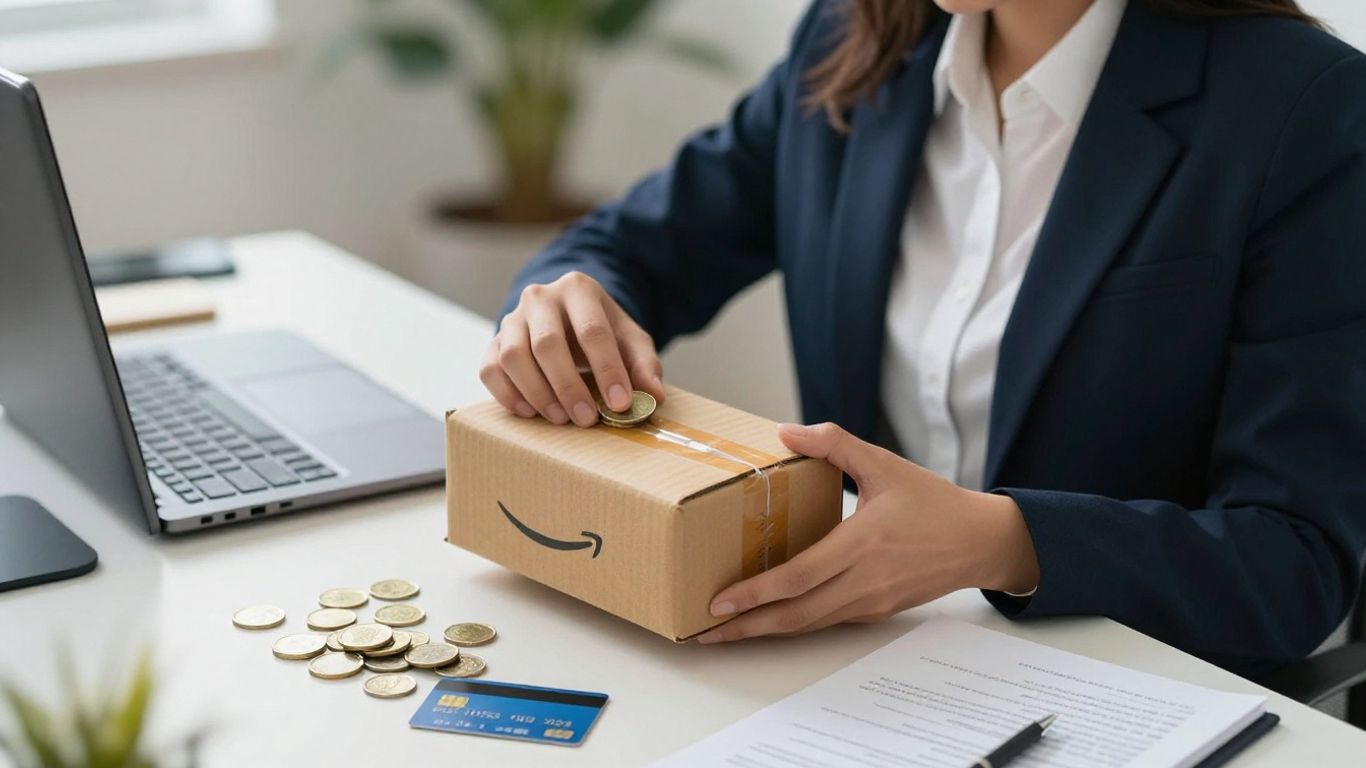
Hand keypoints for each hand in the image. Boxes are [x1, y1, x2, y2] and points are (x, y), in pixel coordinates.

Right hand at [481, 272, 664, 426]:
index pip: (593, 330)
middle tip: (586, 419)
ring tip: (559, 418)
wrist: (566, 318)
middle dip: (568, 386)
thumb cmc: (601, 332)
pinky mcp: (493, 341)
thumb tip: (653, 396)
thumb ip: (644, 365)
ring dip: (536, 392)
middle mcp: (540, 297)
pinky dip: (507, 394)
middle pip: (547, 343)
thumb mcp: (630, 341)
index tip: (620, 403)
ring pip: (513, 356)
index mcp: (579, 289)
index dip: (608, 370)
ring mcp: (512, 318)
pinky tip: (530, 412)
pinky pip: (489, 368)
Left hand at [697, 422, 1039, 642]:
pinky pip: (827, 621)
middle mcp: (864, 581)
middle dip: (747, 626)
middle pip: (796, 614)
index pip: (799, 576)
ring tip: (726, 632)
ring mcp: (870, 602)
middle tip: (705, 631)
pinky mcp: (876, 611)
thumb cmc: (934, 502)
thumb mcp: (884, 463)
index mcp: (862, 543)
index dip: (756, 592)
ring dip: (765, 630)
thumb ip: (834, 443)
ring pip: (809, 625)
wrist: (981, 542)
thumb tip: (785, 431)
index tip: (719, 600)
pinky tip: (770, 620)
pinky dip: (794, 624)